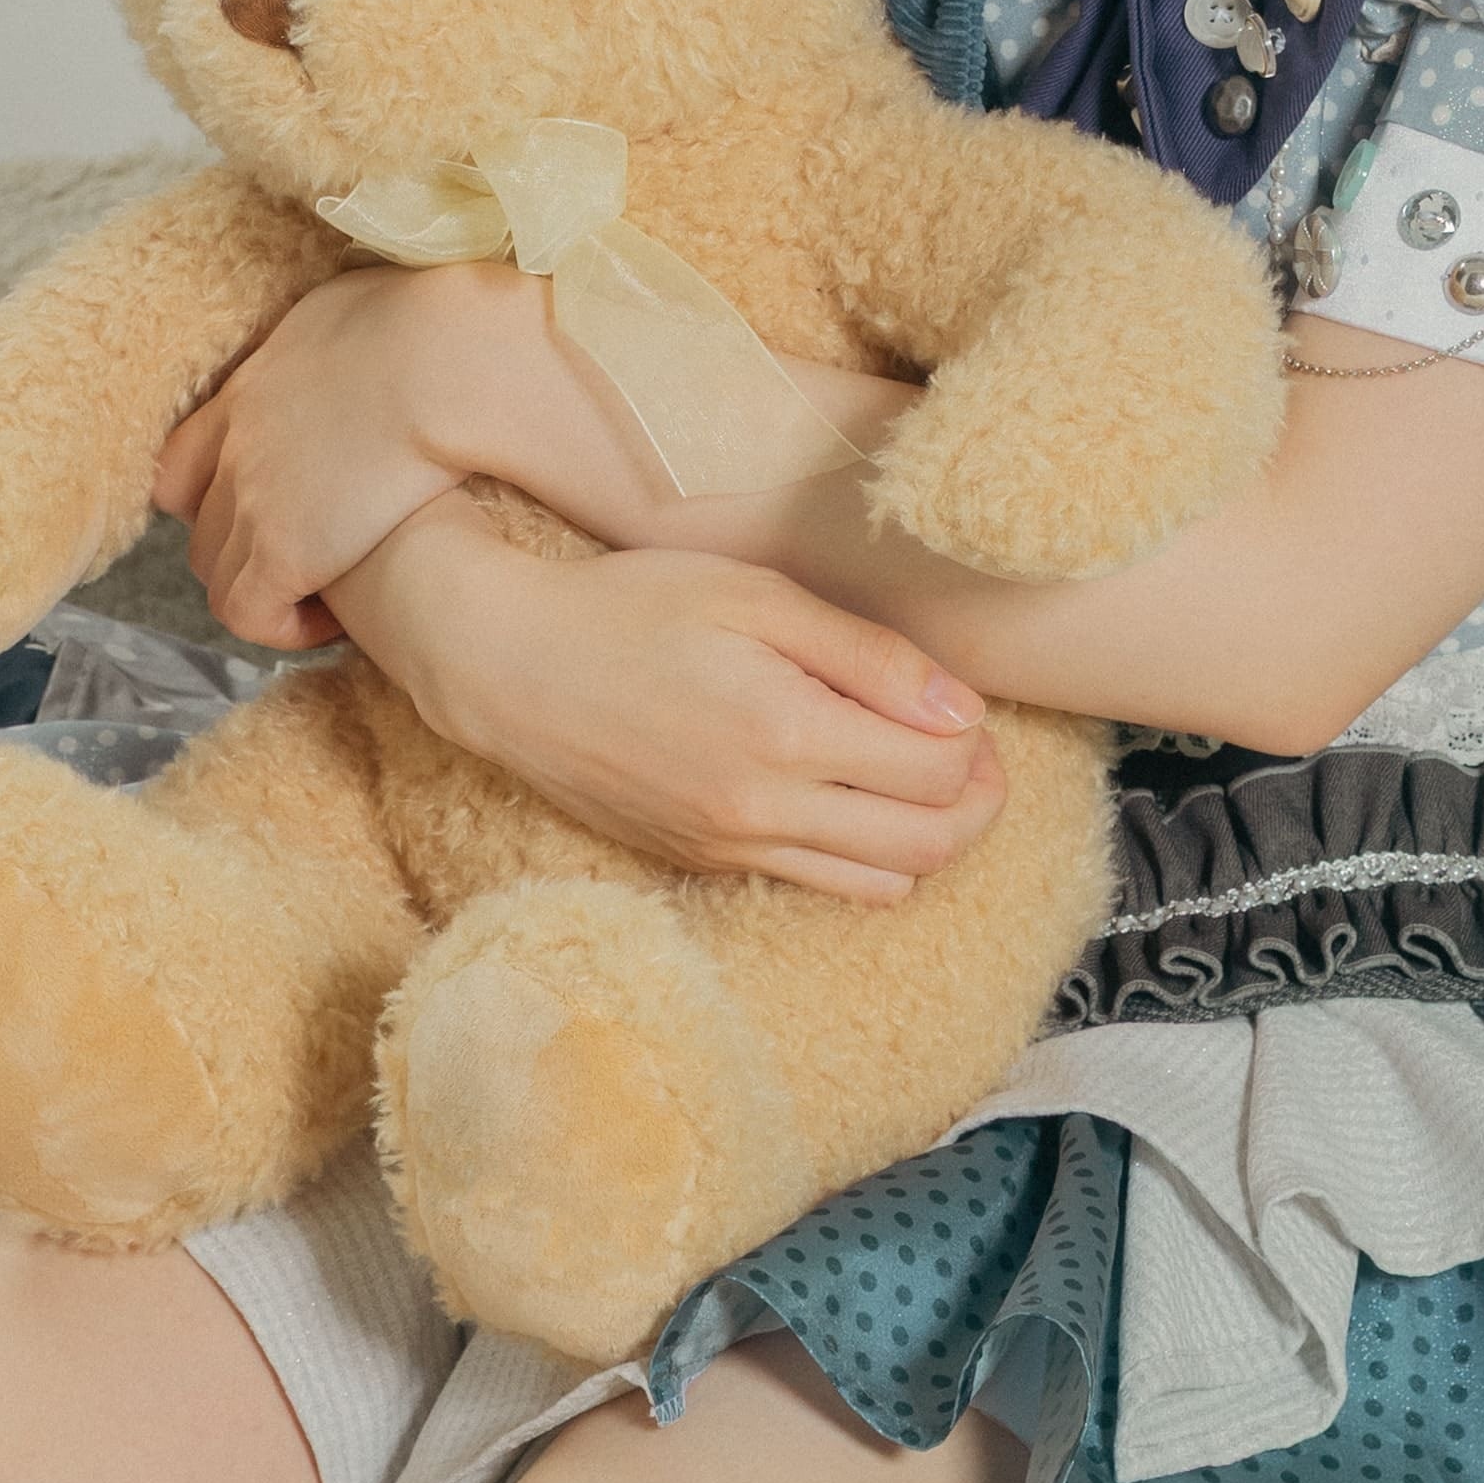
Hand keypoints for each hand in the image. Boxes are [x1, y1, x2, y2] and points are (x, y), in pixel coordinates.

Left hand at [157, 266, 529, 642]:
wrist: (452, 362)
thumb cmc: (440, 326)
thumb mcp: (368, 305)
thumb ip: (345, 330)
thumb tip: (373, 330)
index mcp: (255, 384)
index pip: (187, 455)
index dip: (217, 490)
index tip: (272, 505)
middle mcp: (237, 440)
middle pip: (196, 516)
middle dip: (240, 544)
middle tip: (307, 555)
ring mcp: (250, 497)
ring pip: (215, 569)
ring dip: (261, 586)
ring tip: (326, 594)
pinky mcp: (279, 551)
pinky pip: (247, 613)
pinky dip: (282, 623)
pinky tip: (338, 619)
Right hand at [338, 504, 1009, 905]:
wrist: (507, 666)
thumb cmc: (630, 608)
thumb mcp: (754, 597)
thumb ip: (867, 656)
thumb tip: (961, 711)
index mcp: (786, 733)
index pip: (939, 771)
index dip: (976, 740)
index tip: (964, 704)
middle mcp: (764, 811)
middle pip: (929, 843)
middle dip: (975, 801)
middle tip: (971, 751)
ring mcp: (732, 849)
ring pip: (884, 881)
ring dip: (927, 837)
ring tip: (917, 776)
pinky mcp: (705, 863)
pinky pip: (822, 885)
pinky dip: (865, 857)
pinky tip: (852, 800)